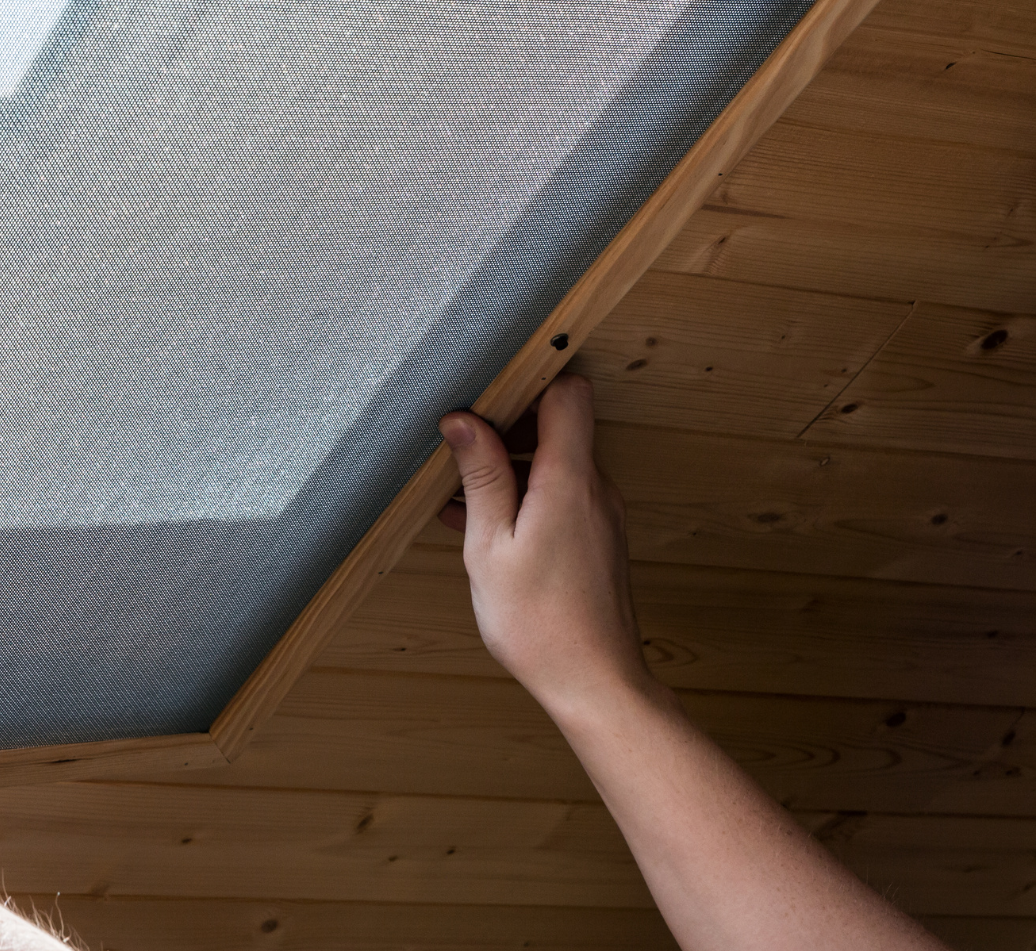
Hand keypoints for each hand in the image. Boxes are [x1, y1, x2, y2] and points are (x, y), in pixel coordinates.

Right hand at [436, 374, 652, 717]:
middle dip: (507, 427)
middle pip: (560, 423)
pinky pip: (561, 494)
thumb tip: (463, 421)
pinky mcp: (599, 537)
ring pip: (557, 462)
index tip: (485, 392)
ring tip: (461, 497)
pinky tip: (483, 525)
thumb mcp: (489, 544)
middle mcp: (595, 489)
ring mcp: (601, 513)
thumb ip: (481, 476)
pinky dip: (525, 496)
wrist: (594, 682)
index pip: (568, 392)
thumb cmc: (538, 622)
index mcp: (568, 480)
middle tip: (460, 450)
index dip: (529, 379)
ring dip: (511, 466)